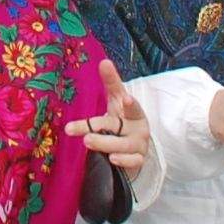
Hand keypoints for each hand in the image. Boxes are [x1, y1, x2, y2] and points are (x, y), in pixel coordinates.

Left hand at [63, 60, 149, 179]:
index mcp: (134, 112)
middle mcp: (138, 129)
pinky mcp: (137, 160)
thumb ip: (111, 82)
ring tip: (88, 142)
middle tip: (84, 135)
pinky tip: (112, 159)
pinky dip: (123, 161)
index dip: (130, 103)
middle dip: (99, 130)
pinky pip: (132, 162)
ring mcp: (138, 146)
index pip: (133, 107)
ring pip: (123, 146)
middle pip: (117, 128)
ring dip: (106, 144)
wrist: (134, 145)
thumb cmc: (124, 119)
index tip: (124, 98)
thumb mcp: (117, 100)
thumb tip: (104, 62)